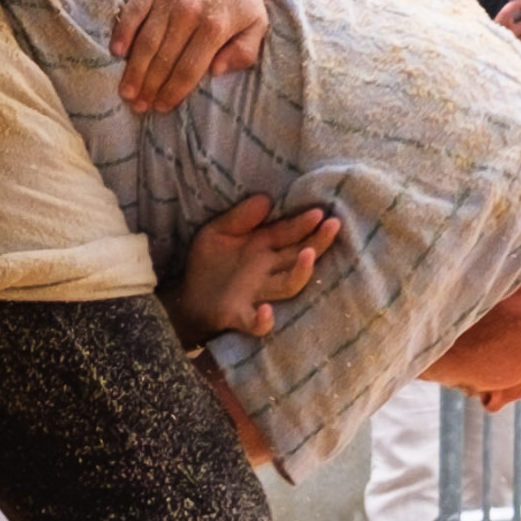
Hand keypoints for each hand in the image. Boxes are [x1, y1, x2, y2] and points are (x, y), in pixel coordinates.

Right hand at [112, 0, 270, 112]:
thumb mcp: (257, 22)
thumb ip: (243, 52)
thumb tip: (216, 72)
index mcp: (215, 27)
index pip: (188, 70)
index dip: (172, 92)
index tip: (161, 108)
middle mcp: (189, 13)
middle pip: (163, 60)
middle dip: (149, 88)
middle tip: (138, 107)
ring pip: (146, 41)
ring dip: (134, 70)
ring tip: (126, 91)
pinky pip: (133, 12)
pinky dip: (124, 33)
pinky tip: (117, 53)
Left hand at [172, 191, 340, 345]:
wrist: (186, 299)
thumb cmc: (208, 263)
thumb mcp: (217, 231)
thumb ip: (240, 217)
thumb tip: (267, 198)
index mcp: (263, 248)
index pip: (289, 233)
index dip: (305, 222)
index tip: (321, 211)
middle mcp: (267, 271)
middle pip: (299, 256)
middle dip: (318, 241)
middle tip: (333, 225)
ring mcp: (257, 293)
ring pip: (288, 286)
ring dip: (300, 272)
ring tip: (308, 254)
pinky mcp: (239, 315)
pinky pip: (255, 322)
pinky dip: (263, 320)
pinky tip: (266, 311)